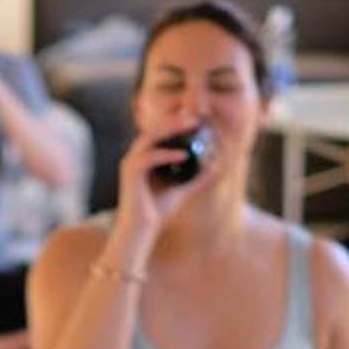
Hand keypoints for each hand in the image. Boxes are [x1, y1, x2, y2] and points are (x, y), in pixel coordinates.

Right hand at [114, 122, 230, 239]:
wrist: (141, 231)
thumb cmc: (157, 212)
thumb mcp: (184, 190)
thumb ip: (198, 178)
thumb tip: (217, 167)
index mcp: (145, 157)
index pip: (161, 133)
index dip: (177, 123)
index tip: (197, 119)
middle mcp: (136, 156)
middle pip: (155, 129)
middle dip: (175, 120)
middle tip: (195, 117)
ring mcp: (131, 163)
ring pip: (150, 137)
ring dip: (170, 128)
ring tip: (190, 125)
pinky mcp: (130, 172)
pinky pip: (149, 157)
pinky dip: (166, 153)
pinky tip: (184, 154)